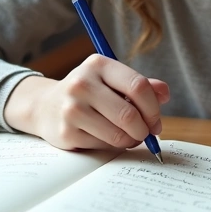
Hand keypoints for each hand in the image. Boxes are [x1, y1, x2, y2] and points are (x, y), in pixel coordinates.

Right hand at [4, 54, 169, 150]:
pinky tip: (105, 138)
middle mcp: (82, 83)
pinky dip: (111, 146)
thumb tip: (164, 93)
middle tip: (145, 133)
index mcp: (98, 65)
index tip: (155, 120)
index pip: (138, 86)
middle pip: (129, 114)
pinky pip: (103, 146)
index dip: (153, 108)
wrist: (46, 106)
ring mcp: (72, 108)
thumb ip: (140, 86)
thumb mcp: (111, 81)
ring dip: (129, 140)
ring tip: (126, 136)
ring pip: (118, 134)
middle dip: (144, 129)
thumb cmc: (89, 93)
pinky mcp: (66, 132)